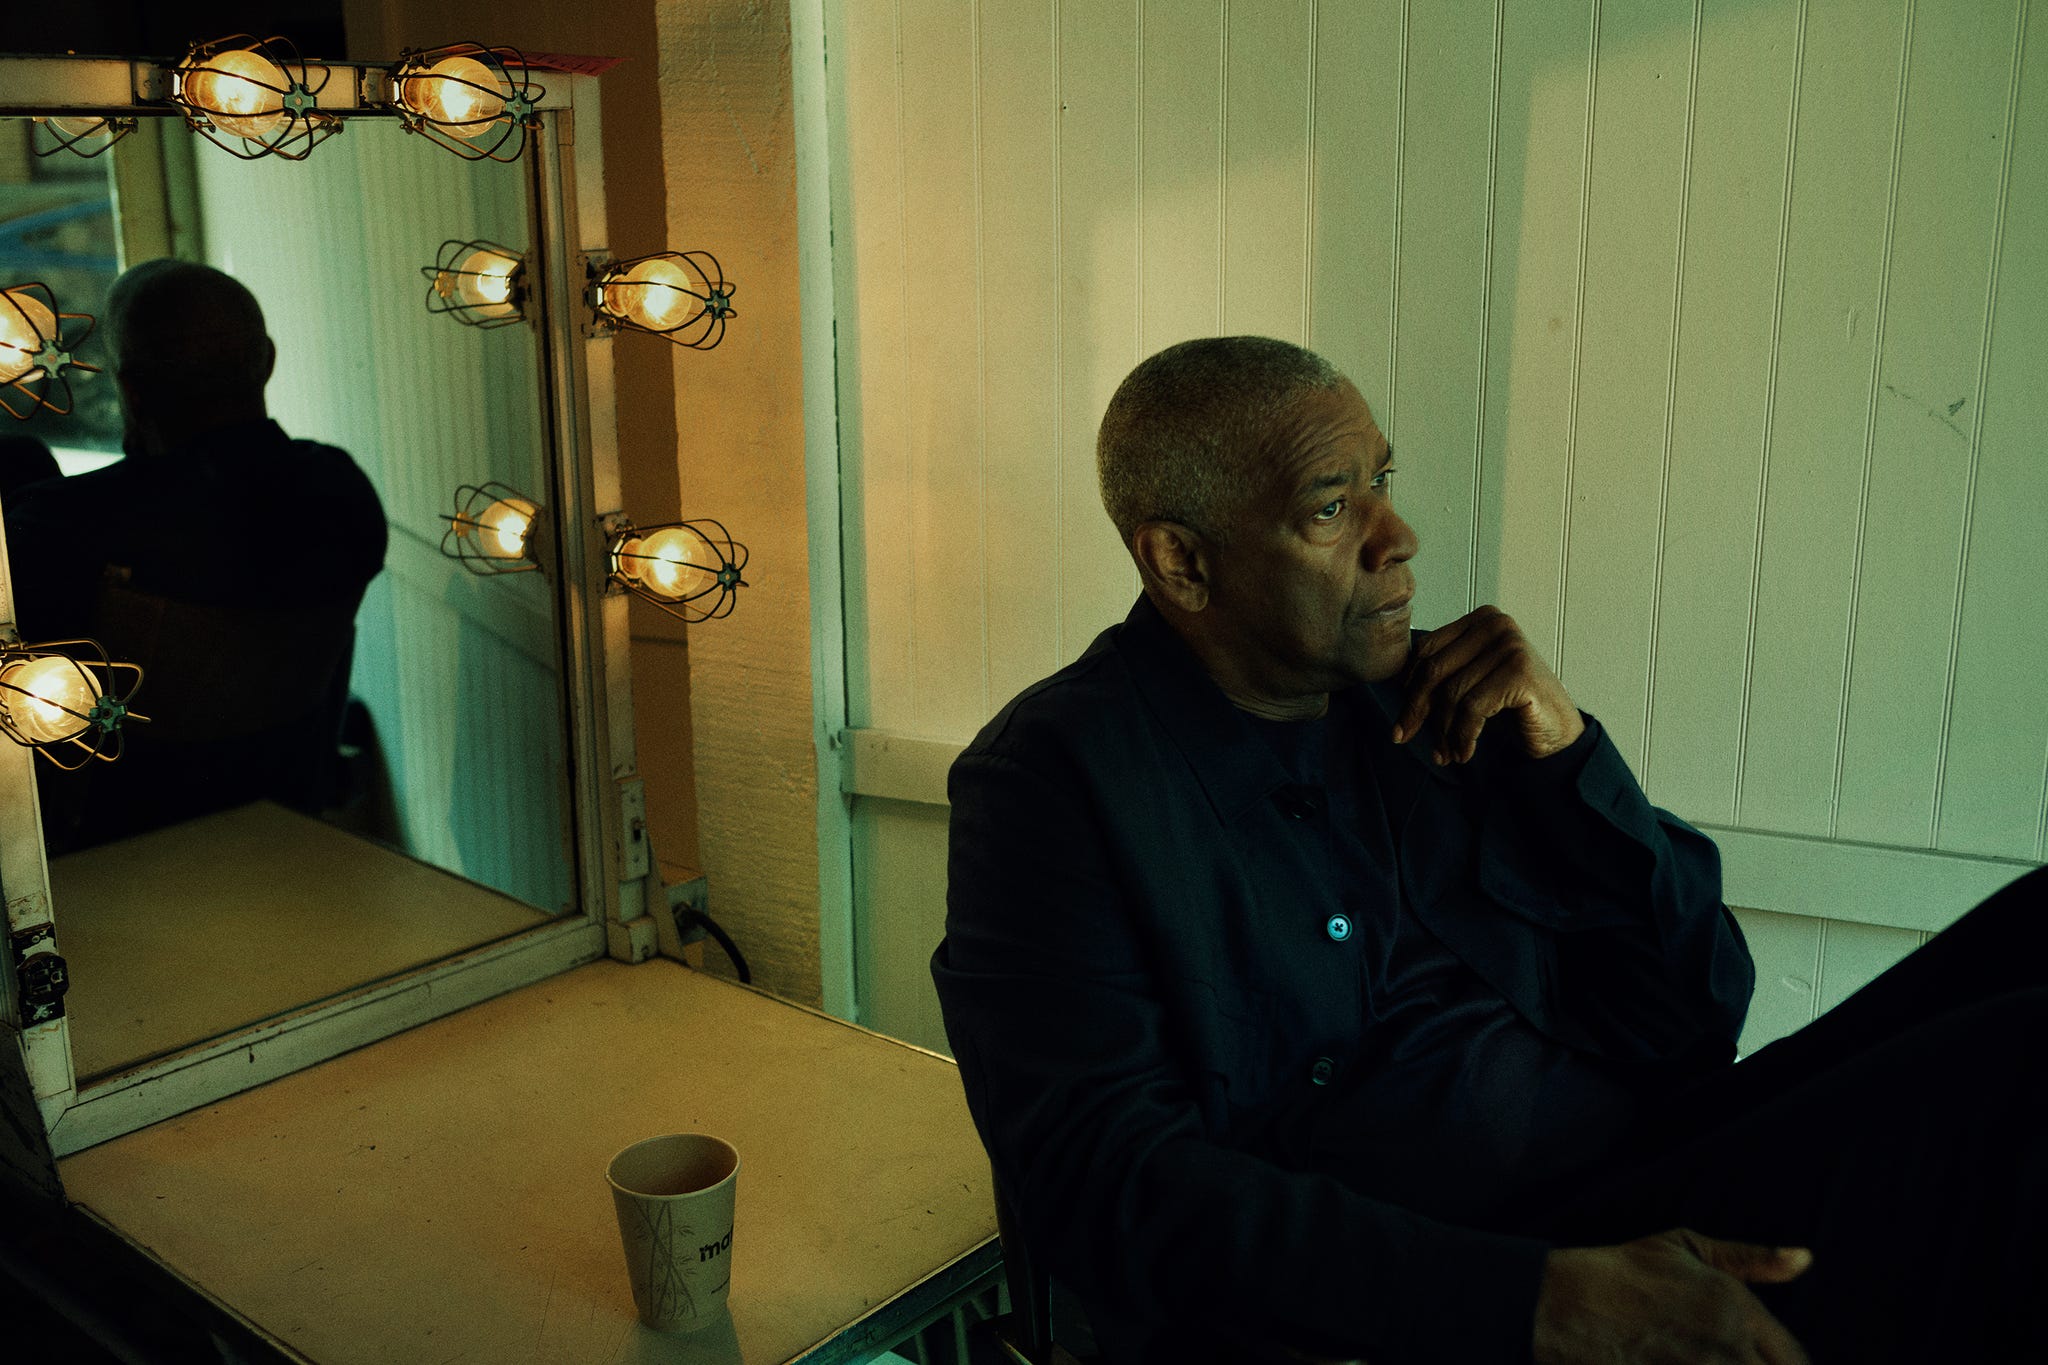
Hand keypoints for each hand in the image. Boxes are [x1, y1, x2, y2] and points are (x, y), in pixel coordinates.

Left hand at [1391, 606, 1584, 761]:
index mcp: (1480, 619)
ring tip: (1446, 754)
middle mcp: (1496, 624)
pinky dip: (1463, 736)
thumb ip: (1441, 674)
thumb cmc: (1510, 707)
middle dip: (1416, 710)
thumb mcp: (1471, 683)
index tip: (1401, 720)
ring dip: (1443, 731)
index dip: (1408, 688)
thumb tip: (1396, 688)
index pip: (1426, 651)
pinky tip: (1465, 753)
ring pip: (1451, 693)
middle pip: (1434, 670)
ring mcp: (1510, 645)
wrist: (1557, 731)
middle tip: (1405, 738)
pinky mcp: (1520, 672)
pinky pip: (1473, 708)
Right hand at [1533, 1229, 1813, 1364]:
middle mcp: (1726, 1349)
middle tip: (1729, 1360)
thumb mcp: (1685, 1247)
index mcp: (1736, 1309)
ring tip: (1701, 1363)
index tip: (1765, 1363)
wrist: (1562, 1305)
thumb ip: (1750, 1258)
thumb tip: (1805, 1258)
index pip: (1795, 1359)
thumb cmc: (1623, 1272)